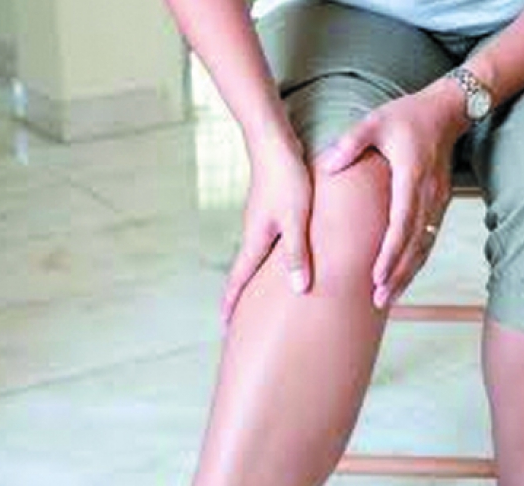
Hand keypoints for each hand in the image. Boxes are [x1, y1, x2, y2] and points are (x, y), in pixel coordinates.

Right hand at [221, 129, 312, 324]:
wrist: (274, 143)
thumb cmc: (288, 179)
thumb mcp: (297, 218)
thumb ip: (297, 253)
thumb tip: (298, 289)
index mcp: (256, 239)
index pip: (240, 279)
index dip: (232, 303)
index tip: (225, 326)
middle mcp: (254, 233)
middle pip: (244, 271)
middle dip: (239, 295)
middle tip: (237, 319)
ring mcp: (260, 221)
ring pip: (255, 257)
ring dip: (253, 277)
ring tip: (257, 295)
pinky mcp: (270, 210)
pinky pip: (266, 243)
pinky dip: (268, 259)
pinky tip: (279, 260)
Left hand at [316, 79, 468, 308]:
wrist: (446, 112)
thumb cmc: (407, 117)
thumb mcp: (375, 122)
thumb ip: (351, 143)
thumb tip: (327, 166)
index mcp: (411, 177)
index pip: (402, 223)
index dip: (390, 253)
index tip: (376, 275)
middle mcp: (429, 195)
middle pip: (415, 244)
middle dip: (398, 274)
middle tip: (378, 300)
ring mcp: (438, 201)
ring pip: (424, 246)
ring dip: (408, 274)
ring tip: (388, 298)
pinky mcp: (440, 204)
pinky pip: (428, 238)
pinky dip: (416, 261)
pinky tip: (403, 277)